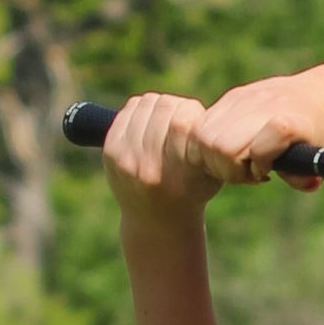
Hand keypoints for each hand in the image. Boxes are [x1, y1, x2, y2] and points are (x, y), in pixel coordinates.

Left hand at [102, 93, 222, 221]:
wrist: (157, 221)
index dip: (195, 113)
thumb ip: (212, 147)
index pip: (183, 121)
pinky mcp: (111, 150)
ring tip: (169, 120)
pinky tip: (152, 122)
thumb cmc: (194, 193)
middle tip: (186, 117)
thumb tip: (212, 114)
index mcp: (177, 177)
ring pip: (146, 103)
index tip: (200, 121)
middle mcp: (148, 167)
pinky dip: (143, 109)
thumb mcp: (213, 176)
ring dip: (161, 106)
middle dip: (180, 106)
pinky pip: (129, 109)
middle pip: (165, 106)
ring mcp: (125, 158)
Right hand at [193, 71, 323, 192]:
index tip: (266, 172)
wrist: (316, 98)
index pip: (257, 149)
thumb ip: (305, 177)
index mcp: (289, 122)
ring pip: (204, 136)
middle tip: (247, 171)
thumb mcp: (319, 160)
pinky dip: (210, 145)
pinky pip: (202, 126)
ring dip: (216, 158)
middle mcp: (263, 105)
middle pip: (220, 146)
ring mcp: (243, 98)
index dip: (257, 166)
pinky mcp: (231, 97)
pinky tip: (231, 149)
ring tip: (238, 161)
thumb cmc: (316, 135)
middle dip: (229, 169)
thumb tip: (307, 184)